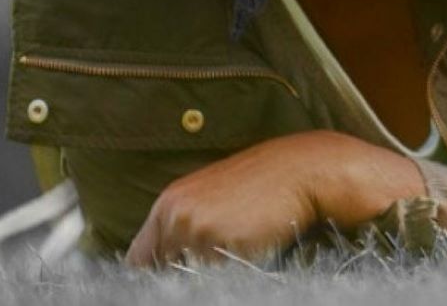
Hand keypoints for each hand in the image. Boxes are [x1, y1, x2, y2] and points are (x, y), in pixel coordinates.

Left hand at [125, 131, 422, 265]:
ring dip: (213, 272)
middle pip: (163, 270)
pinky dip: (233, 272)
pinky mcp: (219, 243)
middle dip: (185, 273)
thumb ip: (191, 222)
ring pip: (192, 276)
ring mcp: (194, 229)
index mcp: (170, 202)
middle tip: (219, 259)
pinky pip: (217, 276)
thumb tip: (177, 259)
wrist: (307, 169)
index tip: (176, 274)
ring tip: (244, 248)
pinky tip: (255, 249)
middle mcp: (175, 215)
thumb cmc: (270, 181)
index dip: (158, 272)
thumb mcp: (219, 195)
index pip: (139, 259)